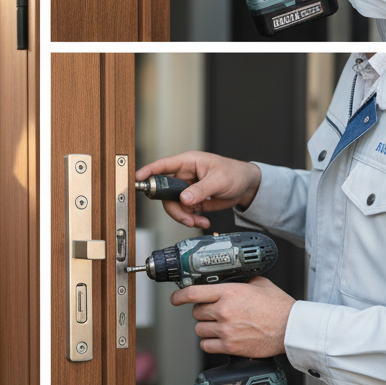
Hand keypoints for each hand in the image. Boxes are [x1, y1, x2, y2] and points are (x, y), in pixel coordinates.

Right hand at [135, 151, 261, 228]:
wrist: (247, 187)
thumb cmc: (235, 174)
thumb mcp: (219, 180)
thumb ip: (201, 190)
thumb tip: (184, 199)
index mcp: (188, 163)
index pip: (163, 166)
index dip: (149, 172)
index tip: (138, 179)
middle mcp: (184, 176)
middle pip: (165, 193)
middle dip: (174, 208)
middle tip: (185, 217)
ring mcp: (186, 189)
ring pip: (174, 205)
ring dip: (184, 217)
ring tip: (197, 221)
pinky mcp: (192, 200)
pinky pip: (184, 212)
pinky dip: (192, 220)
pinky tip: (203, 221)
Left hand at [170, 276, 294, 356]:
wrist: (292, 328)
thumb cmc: (280, 307)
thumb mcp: (260, 284)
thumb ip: (241, 281)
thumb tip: (231, 280)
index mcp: (229, 293)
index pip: (193, 293)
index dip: (179, 296)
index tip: (175, 299)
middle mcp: (224, 311)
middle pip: (196, 312)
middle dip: (203, 312)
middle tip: (215, 313)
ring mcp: (226, 330)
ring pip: (199, 329)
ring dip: (206, 328)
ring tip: (221, 327)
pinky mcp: (230, 346)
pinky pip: (206, 345)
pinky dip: (210, 343)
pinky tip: (220, 339)